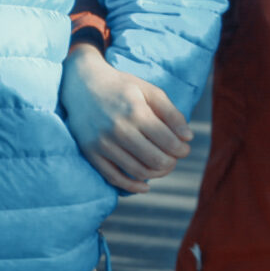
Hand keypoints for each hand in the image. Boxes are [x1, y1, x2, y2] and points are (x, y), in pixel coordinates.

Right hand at [61, 44, 191, 193]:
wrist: (81, 84)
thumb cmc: (121, 87)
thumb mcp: (149, 91)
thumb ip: (171, 113)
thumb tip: (188, 138)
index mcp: (136, 112)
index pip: (169, 143)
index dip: (182, 149)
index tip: (184, 147)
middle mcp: (118, 129)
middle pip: (156, 160)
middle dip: (171, 162)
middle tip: (173, 157)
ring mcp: (102, 143)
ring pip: (138, 172)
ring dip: (157, 174)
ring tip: (161, 166)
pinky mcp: (91, 152)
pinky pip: (114, 178)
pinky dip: (133, 186)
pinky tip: (145, 185)